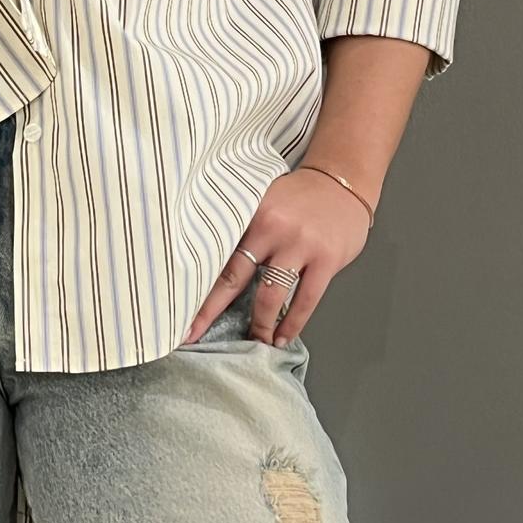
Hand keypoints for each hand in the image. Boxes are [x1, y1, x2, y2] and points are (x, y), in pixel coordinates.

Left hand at [181, 168, 371, 346]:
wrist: (342, 181)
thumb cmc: (298, 196)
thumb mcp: (263, 201)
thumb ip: (242, 229)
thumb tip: (212, 267)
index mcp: (249, 212)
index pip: (215, 255)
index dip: (196, 286)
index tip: (179, 312)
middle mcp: (271, 228)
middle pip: (233, 277)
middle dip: (211, 311)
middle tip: (193, 335)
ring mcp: (300, 245)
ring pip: (271, 295)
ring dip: (261, 325)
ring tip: (256, 342)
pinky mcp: (326, 259)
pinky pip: (305, 300)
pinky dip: (292, 323)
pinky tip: (283, 337)